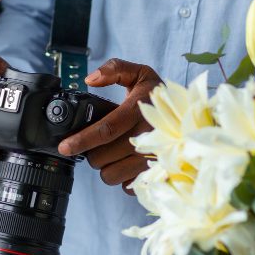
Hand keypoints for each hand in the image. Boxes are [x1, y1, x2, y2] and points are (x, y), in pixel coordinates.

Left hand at [57, 58, 161, 192]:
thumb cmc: (158, 96)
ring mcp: (153, 159)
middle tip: (94, 144)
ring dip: (105, 166)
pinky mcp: (157, 175)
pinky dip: (122, 177)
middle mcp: (148, 136)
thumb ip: (115, 69)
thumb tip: (90, 79)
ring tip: (111, 153)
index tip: (64, 146)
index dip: (81, 140)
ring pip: (111, 175)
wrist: (190, 117)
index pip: (106, 130)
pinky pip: (126, 185)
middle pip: (103, 157)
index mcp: (140, 111)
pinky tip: (126, 162)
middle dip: (91, 153)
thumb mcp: (140, 73)